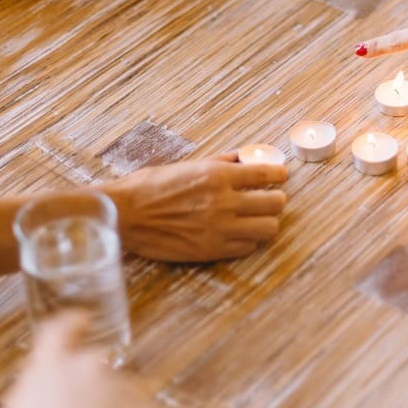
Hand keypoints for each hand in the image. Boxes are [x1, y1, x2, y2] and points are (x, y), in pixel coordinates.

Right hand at [114, 154, 287, 261]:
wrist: (126, 214)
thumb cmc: (152, 186)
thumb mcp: (188, 165)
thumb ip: (221, 162)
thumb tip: (243, 157)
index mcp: (218, 175)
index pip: (267, 174)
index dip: (279, 174)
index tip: (280, 176)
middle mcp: (224, 201)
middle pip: (275, 203)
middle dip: (276, 199)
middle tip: (270, 198)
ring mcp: (220, 228)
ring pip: (268, 228)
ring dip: (266, 221)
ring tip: (257, 218)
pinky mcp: (212, 250)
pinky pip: (247, 247)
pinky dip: (247, 240)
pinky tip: (237, 233)